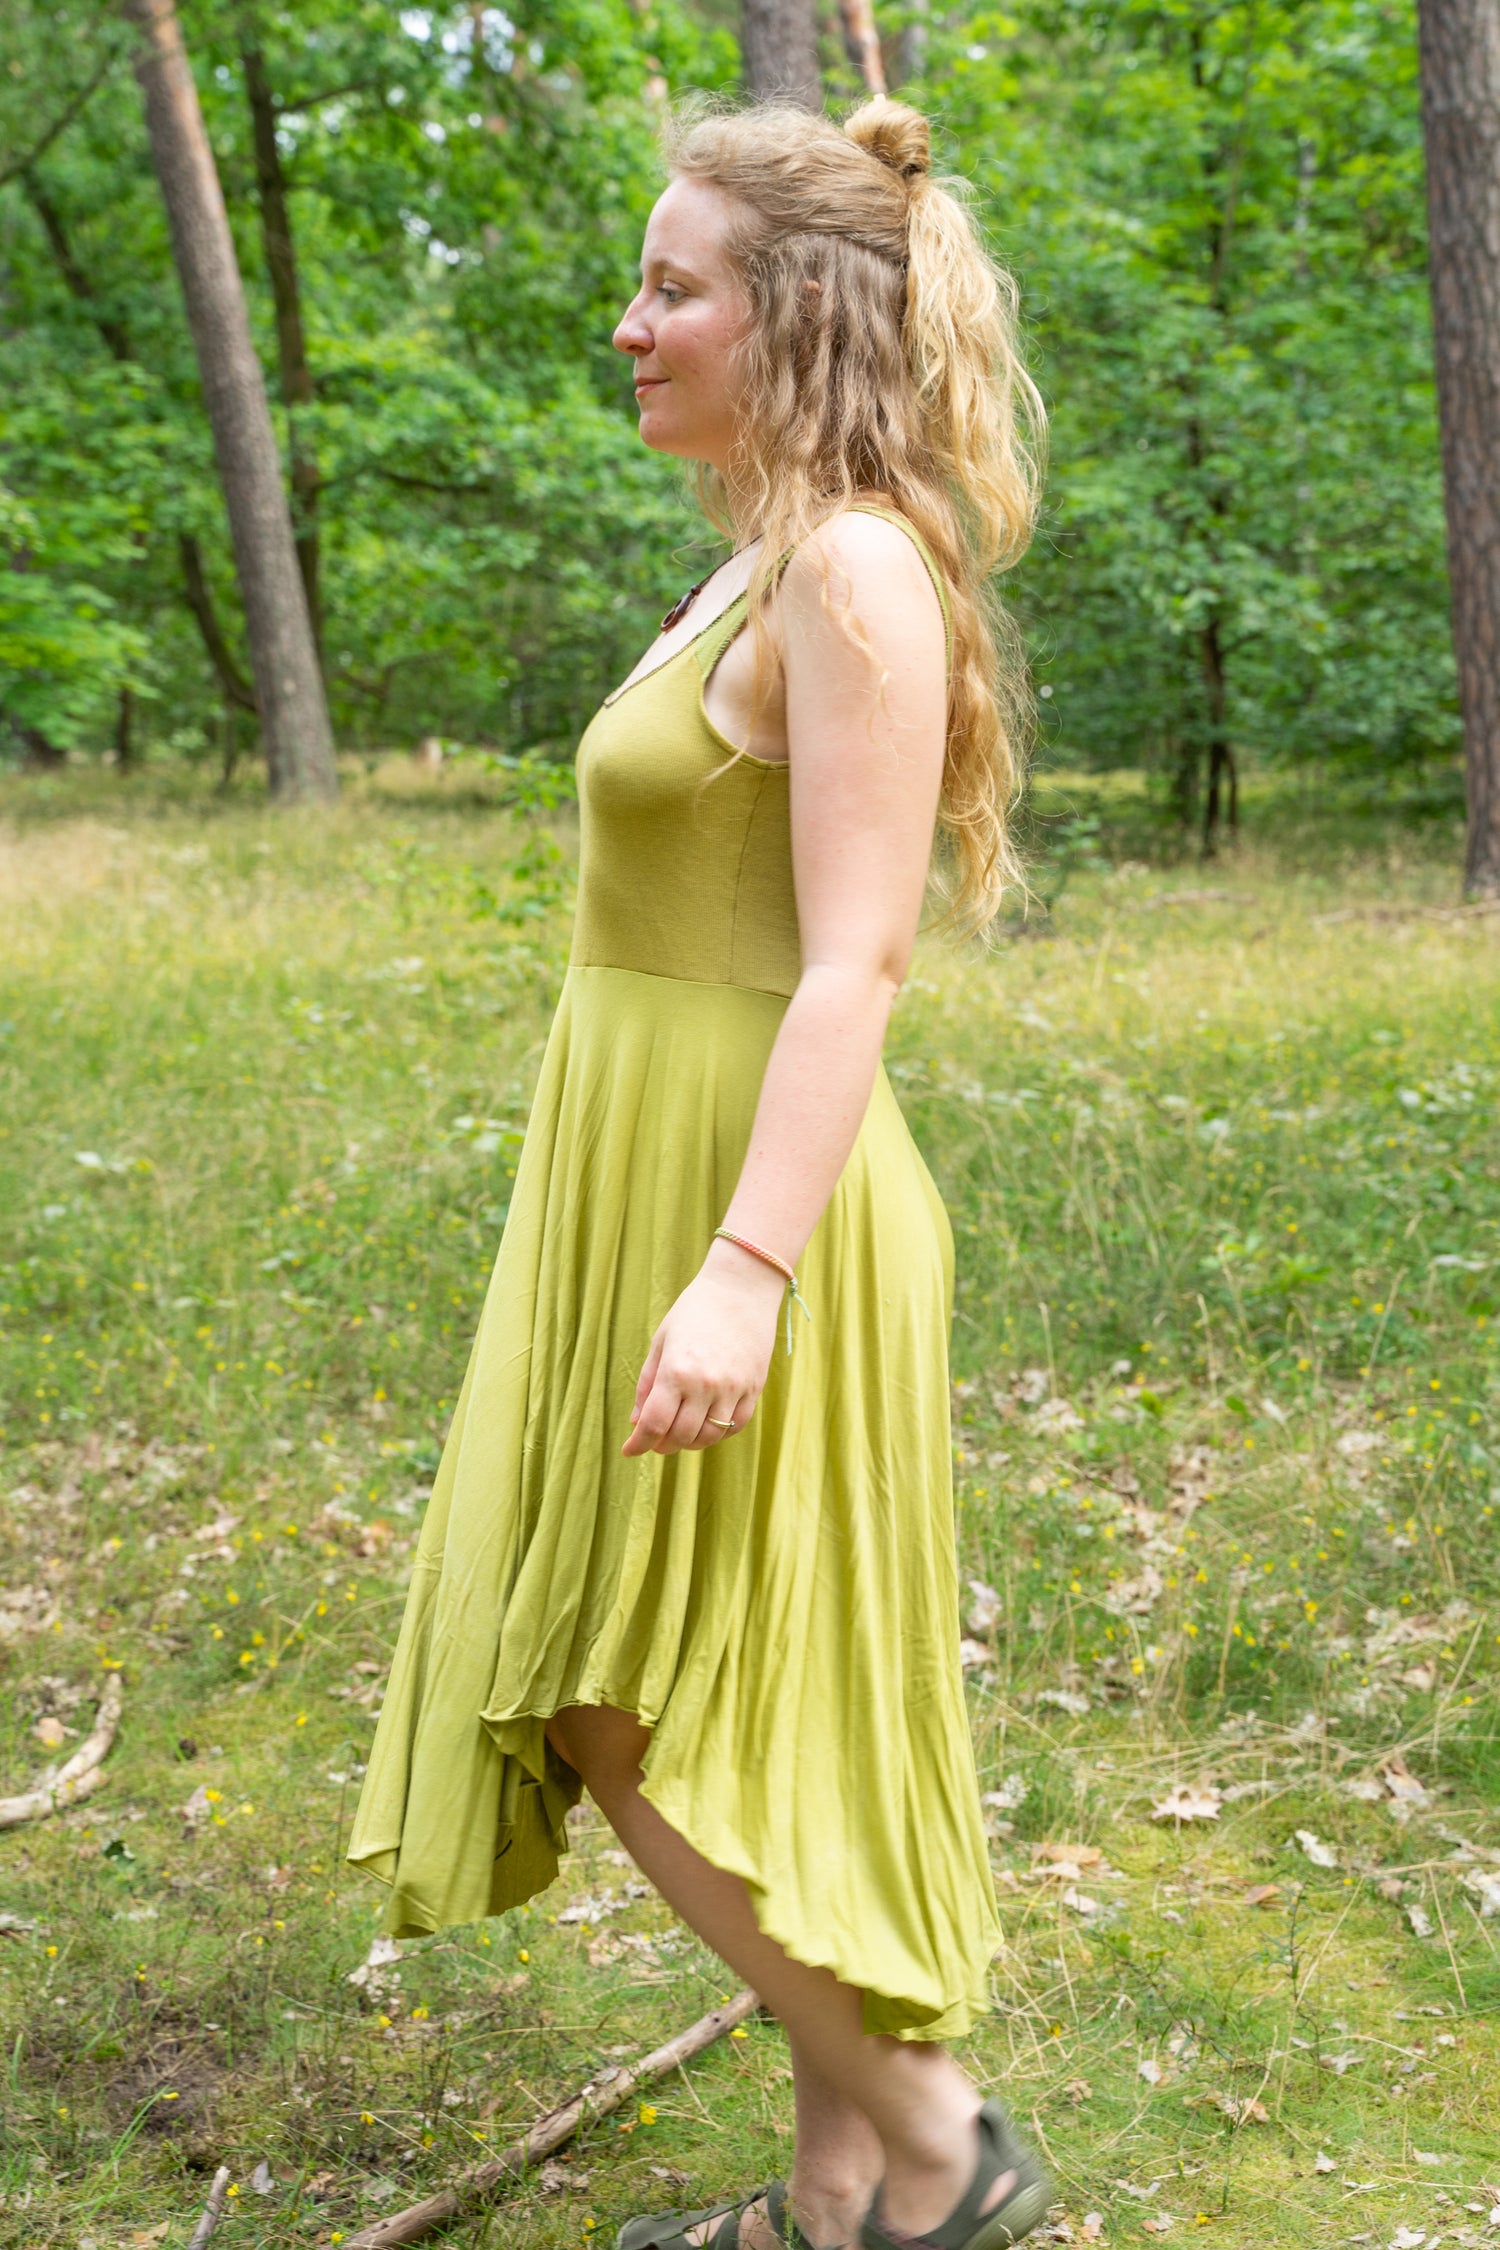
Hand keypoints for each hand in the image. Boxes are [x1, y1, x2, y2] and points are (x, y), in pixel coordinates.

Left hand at [622, 1239, 785, 1455]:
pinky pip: (734, 1426)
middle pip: (680, 1436)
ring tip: (680, 1433)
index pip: (654, 1423)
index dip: (639, 1443)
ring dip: (690, 1442)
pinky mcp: (754, 1388)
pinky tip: (706, 1424)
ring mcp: (733, 1388)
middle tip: (655, 1441)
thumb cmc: (694, 1311)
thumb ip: (647, 1384)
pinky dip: (718, 1433)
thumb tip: (636, 1422)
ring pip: (709, 1437)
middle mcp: (705, 1385)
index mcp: (676, 1371)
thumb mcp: (661, 1342)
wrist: (740, 1288)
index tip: (629, 1450)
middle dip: (662, 1445)